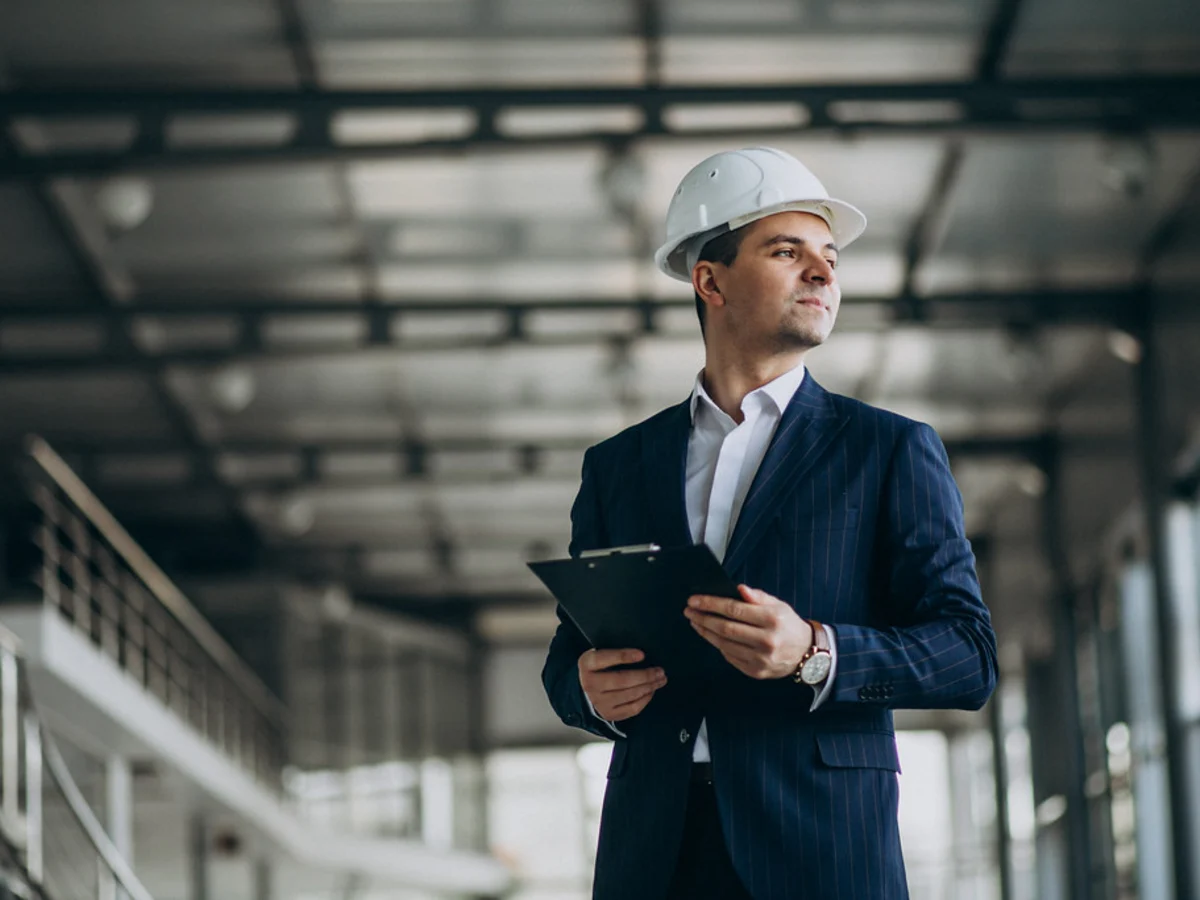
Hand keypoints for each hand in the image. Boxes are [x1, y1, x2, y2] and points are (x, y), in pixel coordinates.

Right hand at [578, 648, 666, 721]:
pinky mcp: (608, 714)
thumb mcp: (599, 655)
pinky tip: (651, 691)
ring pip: (629, 695)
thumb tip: (641, 655)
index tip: (642, 655)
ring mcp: (599, 702)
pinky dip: (645, 699)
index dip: (623, 656)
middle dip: (645, 676)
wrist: (584, 690)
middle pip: (621, 680)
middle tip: (660, 671)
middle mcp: (590, 685)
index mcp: (587, 664)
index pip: (604, 658)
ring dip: (649, 687)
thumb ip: (614, 653)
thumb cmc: (599, 668)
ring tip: (660, 680)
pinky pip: (632, 709)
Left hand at [684, 585, 812, 679]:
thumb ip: (757, 597)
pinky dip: (717, 645)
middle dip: (703, 618)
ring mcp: (760, 659)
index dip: (711, 604)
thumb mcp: (778, 605)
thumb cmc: (788, 625)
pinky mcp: (756, 672)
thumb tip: (738, 589)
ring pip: (724, 644)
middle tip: (689, 611)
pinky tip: (710, 635)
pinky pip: (730, 657)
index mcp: (772, 620)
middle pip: (725, 628)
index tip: (694, 600)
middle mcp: (766, 640)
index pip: (734, 609)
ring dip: (705, 632)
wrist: (807, 654)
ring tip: (695, 622)